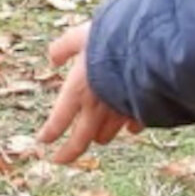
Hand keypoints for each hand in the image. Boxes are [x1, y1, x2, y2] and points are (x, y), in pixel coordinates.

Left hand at [37, 23, 142, 163]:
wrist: (151, 47)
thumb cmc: (112, 38)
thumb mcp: (81, 35)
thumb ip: (64, 47)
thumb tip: (53, 58)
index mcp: (77, 92)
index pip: (58, 122)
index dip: (49, 134)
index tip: (42, 141)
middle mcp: (96, 109)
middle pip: (79, 141)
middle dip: (67, 153)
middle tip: (59, 160)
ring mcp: (119, 113)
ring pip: (104, 136)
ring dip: (97, 137)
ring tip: (93, 136)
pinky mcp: (141, 111)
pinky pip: (133, 127)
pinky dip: (129, 128)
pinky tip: (129, 127)